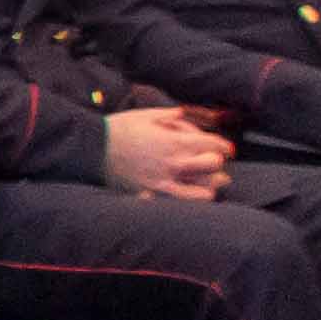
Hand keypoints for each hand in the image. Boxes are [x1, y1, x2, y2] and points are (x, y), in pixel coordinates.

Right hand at [105, 106, 232, 197]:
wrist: (92, 148)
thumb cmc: (119, 128)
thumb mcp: (146, 115)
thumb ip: (170, 116)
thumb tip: (184, 115)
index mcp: (175, 142)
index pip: (213, 144)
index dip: (225, 146)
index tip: (227, 148)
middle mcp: (174, 163)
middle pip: (213, 167)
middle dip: (218, 164)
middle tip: (215, 164)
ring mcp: (164, 181)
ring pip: (202, 192)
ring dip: (209, 187)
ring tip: (210, 185)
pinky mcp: (152, 195)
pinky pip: (178, 204)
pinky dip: (188, 201)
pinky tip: (189, 198)